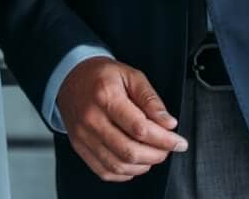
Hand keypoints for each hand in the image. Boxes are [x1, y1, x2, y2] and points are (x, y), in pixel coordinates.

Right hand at [57, 57, 186, 182]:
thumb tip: (168, 123)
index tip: (179, 142)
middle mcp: (91, 118)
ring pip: (118, 165)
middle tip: (168, 149)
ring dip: (142, 166)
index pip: (140, 128)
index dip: (164, 140)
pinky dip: (124, 173)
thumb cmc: (101, 75)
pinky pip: (104, 171)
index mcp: (106, 97)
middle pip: (129, 151)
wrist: (70, 77)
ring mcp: (83, 135)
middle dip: (156, 155)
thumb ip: (151, 99)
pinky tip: (134, 162)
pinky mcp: (79, 146)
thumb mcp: (131, 75)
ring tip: (152, 154)